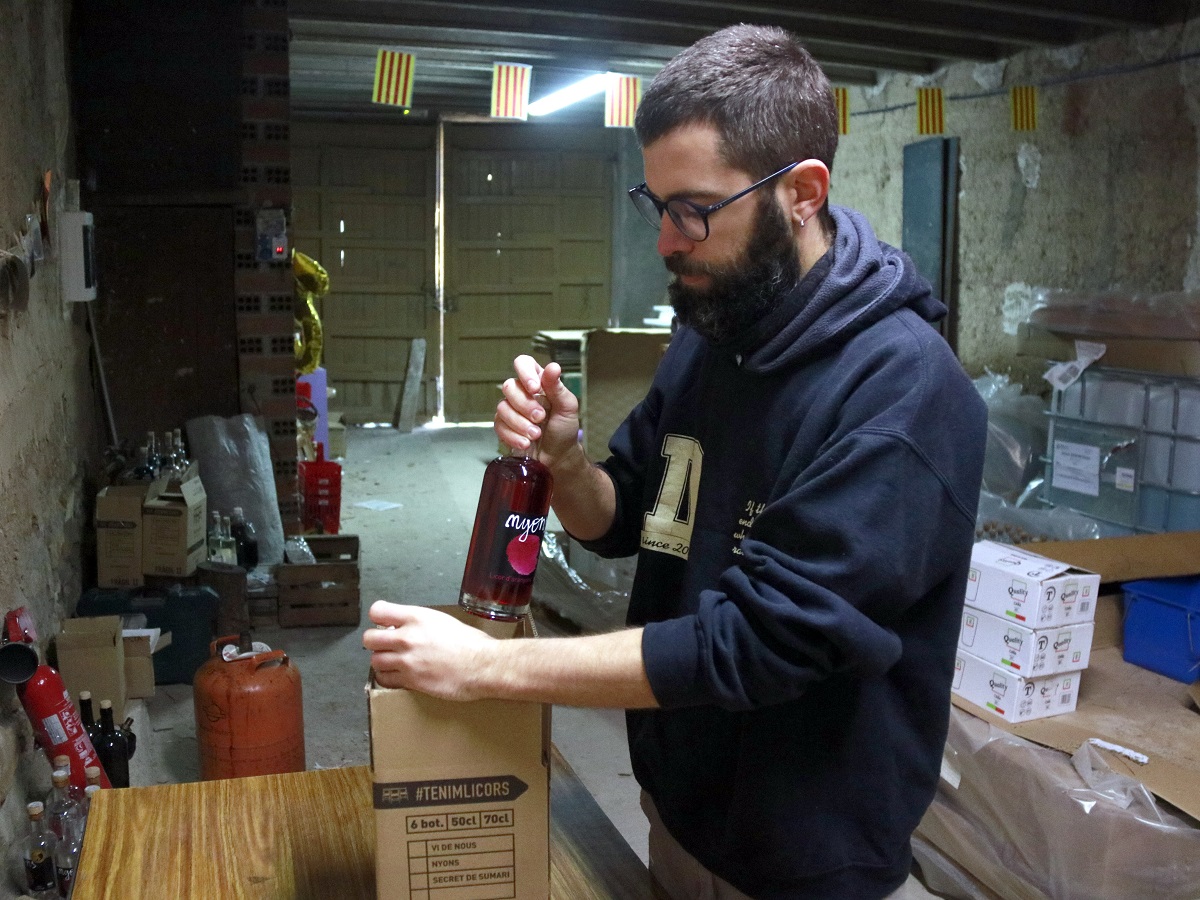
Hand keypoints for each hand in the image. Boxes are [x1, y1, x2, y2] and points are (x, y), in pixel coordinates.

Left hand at [362, 601, 494, 699]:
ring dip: (382, 661)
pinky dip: (387, 678)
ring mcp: (406, 660)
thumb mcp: (443, 621)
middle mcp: (407, 637)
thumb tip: (406, 627)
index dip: (378, 618)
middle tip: (386, 645)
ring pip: (374, 660)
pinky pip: (384, 680)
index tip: (384, 624)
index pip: (377, 611)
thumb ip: (420, 623)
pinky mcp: (410, 681)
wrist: (482, 665)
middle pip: (369, 638)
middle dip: (376, 642)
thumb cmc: (471, 643)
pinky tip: (398, 676)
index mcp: (416, 617)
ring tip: (393, 662)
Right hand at [495, 355, 579, 465]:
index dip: (525, 372)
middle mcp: (522, 393)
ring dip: (520, 424)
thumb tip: (553, 366)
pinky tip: (526, 443)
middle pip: (509, 386)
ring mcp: (510, 410)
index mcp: (538, 382)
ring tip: (536, 434)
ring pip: (502, 408)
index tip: (534, 388)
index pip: (523, 363)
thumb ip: (558, 388)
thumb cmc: (564, 430)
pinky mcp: (503, 426)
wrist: (558, 457)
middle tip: (541, 418)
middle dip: (525, 405)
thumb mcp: (567, 408)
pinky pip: (499, 426)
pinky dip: (513, 436)